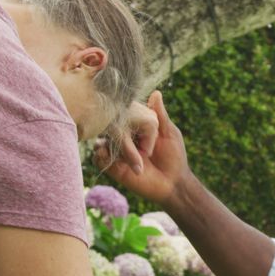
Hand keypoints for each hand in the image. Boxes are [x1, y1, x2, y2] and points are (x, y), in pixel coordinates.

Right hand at [97, 90, 191, 206]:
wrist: (173, 183)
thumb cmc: (174, 156)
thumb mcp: (169, 133)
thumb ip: (160, 115)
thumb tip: (156, 93)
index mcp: (136, 130)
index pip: (122, 117)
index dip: (119, 112)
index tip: (119, 107)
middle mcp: (125, 140)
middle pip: (107, 129)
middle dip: (108, 126)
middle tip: (112, 125)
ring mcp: (118, 154)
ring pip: (100, 142)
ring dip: (103, 141)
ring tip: (108, 141)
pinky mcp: (114, 168)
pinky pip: (99, 159)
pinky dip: (100, 154)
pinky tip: (106, 152)